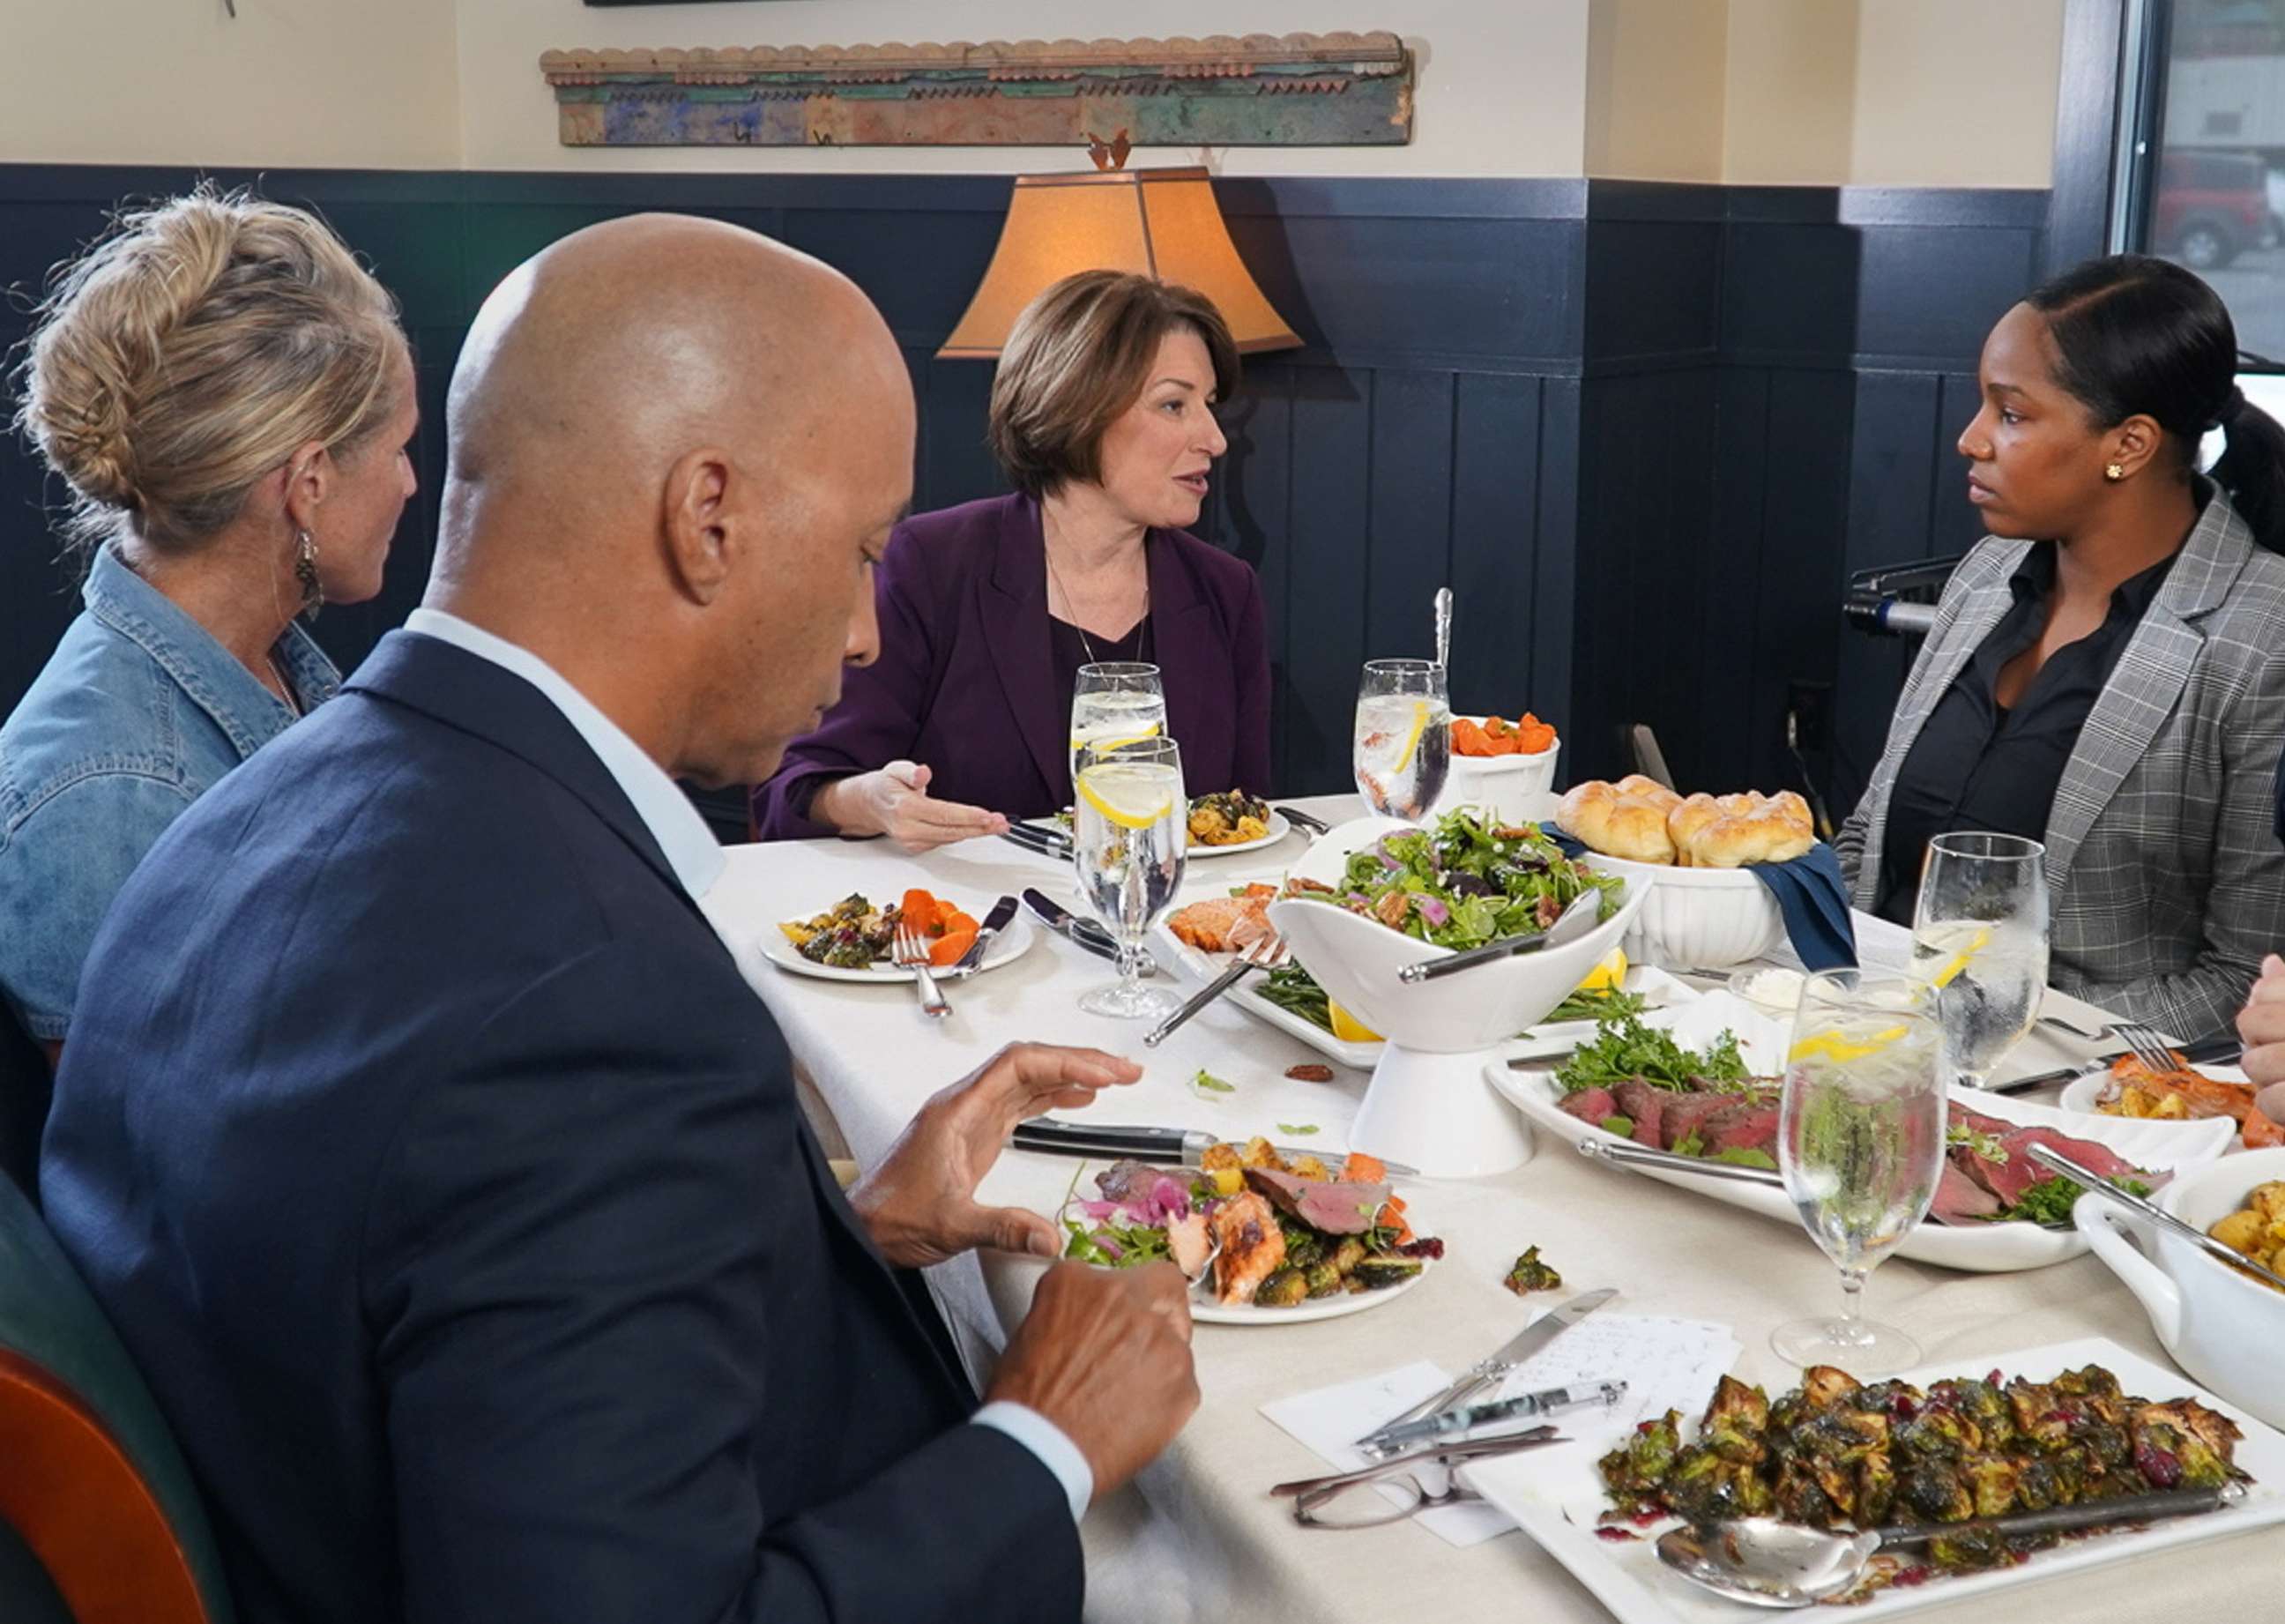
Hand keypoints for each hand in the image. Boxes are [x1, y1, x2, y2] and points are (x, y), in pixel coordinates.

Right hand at [820, 761, 1007, 852]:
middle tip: (1002, 823)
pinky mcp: (916, 847)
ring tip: (997, 824)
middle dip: (980, 828)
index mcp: (904, 808)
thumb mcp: (895, 769)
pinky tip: (977, 827)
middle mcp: (907, 829)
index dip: (968, 816)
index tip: (988, 816)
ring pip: (950, 838)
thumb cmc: (886, 785)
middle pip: (951, 831)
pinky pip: (945, 841)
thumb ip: (911, 772)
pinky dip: (962, 834)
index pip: (942, 815)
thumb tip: (923, 774)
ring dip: (976, 832)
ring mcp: (911, 841)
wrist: (869, 804)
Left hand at [848, 1043, 1141, 1266]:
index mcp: (958, 1111)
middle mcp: (966, 1106)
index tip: (1102, 1073)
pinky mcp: (976, 1135)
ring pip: (1028, 1080)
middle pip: (1030, 1064)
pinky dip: (1054, 1097)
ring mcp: (971, 1118)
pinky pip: (1021, 1103)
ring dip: (1072, 1076)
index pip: (1019, 1065)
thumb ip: (1002, 1228)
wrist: (862, 1226)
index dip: (1065, 1062)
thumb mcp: (951, 1224)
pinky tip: (1076, 1100)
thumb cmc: (890, 1215)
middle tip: (1124, 1071)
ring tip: (1114, 1079)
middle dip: (1080, 1063)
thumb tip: (1049, 1236)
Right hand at [987, 1261, 1196, 1500]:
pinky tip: (1136, 1416)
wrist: (1038, 1452)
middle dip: (1160, 1311)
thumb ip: (1074, 1309)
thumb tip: (1093, 1319)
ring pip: (1178, 1340)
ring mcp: (1161, 1339)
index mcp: (1079, 1282)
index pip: (1122, 1273)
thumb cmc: (1025, 1402)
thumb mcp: (1034, 1329)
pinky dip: (1167, 1398)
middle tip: (1142, 1347)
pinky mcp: (1184, 1383)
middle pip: (1166, 1288)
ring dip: (1160, 1360)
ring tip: (1127, 1396)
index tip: (1128, 1314)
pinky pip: (1184, 1383)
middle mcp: (1125, 1299)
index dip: (1128, 1298)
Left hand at [2240, 953, 2284, 1088]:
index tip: (2281, 1020)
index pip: (2267, 989)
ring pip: (2252, 1064)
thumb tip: (2270, 963)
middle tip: (2284, 1050)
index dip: (2265, 1006)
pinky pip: (2267, 1101)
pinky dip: (2275, 1104)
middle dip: (2259, 1041)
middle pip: (2250, 1023)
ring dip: (2266, 1076)